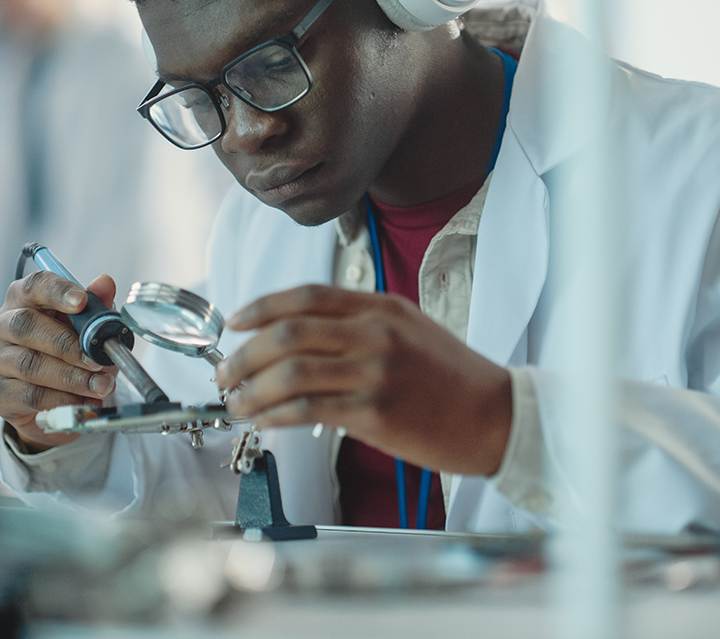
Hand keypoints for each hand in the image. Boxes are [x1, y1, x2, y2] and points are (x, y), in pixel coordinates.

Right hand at [0, 270, 119, 450]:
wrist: (48, 398)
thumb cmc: (65, 350)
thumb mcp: (84, 326)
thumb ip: (95, 306)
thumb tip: (105, 283)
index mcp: (21, 300)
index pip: (34, 286)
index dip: (58, 291)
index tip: (82, 301)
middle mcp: (0, 325)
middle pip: (26, 325)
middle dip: (67, 343)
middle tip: (98, 359)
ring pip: (30, 364)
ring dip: (72, 377)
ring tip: (102, 384)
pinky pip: (31, 395)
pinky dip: (63, 399)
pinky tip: (85, 401)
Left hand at [216, 285, 512, 475]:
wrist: (495, 415)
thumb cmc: (450, 378)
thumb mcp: (408, 330)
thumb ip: (359, 325)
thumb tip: (297, 338)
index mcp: (381, 308)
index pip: (307, 297)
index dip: (261, 307)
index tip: (234, 322)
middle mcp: (376, 333)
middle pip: (289, 333)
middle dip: (245, 354)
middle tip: (225, 371)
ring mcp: (375, 372)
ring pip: (292, 372)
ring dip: (252, 389)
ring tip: (236, 402)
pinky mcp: (375, 412)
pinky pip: (309, 410)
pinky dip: (276, 416)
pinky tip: (264, 422)